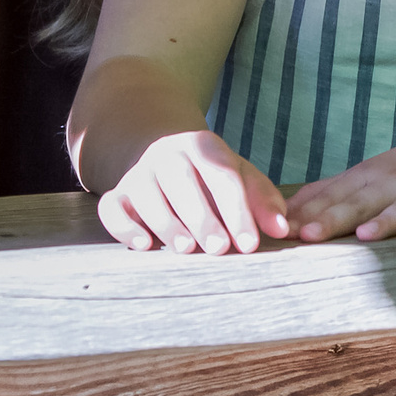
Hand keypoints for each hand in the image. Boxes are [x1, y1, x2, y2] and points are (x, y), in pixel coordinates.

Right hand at [99, 130, 288, 253]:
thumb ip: (263, 199)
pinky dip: (124, 226)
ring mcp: (139, 173)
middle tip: (219, 249)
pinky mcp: (117, 193)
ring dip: (166, 223)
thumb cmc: (209, 174)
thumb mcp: (239, 175)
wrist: (160, 152)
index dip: (238, 210)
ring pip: (147, 195)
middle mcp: (167, 155)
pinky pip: (112, 207)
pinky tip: (143, 245)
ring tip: (185, 249)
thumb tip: (283, 230)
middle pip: (183, 183)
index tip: (250, 244)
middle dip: (202, 217)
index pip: (223, 176)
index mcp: (203, 146)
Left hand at [288, 130, 395, 242]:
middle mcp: (393, 184)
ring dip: (385, 221)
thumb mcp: (366, 175)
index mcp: (367, 180)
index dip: (304, 214)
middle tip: (306, 235)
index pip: (331, 198)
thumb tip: (280, 212)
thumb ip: (327, 193)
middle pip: (360, 204)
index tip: (277, 231)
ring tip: (365, 235)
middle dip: (332, 219)